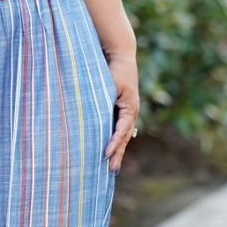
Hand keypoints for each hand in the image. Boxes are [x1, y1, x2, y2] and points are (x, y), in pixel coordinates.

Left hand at [103, 54, 139, 172]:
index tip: (105, 154)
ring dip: (118, 151)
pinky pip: (121, 129)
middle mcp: (132, 112)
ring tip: (112, 167)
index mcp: (130, 107)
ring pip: (124, 136)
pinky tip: (112, 151)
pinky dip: (116, 141)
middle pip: (124, 137)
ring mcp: (129, 112)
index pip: (122, 129)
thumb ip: (103, 99)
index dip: (113, 143)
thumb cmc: (114, 69)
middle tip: (111, 170)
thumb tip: (94, 117)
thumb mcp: (109, 84)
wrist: (122, 56)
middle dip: (117, 154)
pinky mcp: (124, 110)